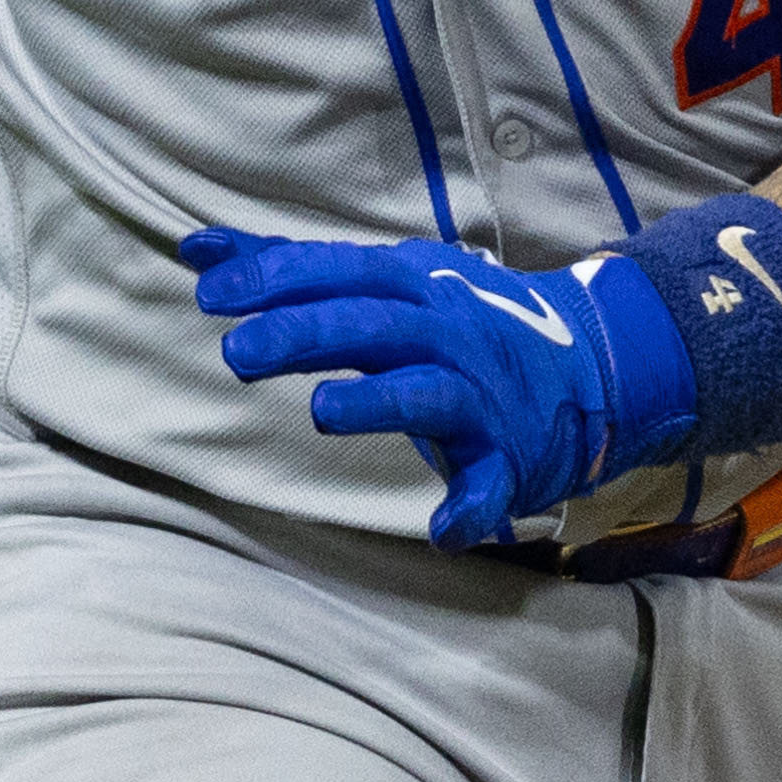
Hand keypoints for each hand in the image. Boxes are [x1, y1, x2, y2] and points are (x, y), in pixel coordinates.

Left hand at [182, 228, 700, 550]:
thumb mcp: (380, 286)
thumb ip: (289, 272)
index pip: (339, 271)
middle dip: (306, 333)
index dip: (278, 278)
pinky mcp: (509, 456)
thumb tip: (194, 250)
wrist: (587, 365)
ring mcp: (481, 393)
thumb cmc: (452, 324)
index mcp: (412, 285)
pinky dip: (473, 507)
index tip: (210, 291)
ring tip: (322, 411)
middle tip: (236, 351)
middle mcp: (447, 330)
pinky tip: (443, 530)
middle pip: (371, 325)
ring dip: (378, 402)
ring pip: (426, 393)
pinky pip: (492, 484)